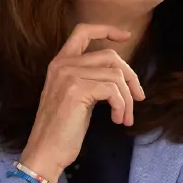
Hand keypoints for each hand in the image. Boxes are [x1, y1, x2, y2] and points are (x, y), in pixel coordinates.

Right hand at [19, 23, 145, 182]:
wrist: (45, 151)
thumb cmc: (62, 130)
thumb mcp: (75, 96)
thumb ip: (90, 79)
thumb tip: (122, 76)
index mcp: (60, 63)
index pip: (83, 31)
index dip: (107, 30)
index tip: (126, 36)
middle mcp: (63, 64)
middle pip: (110, 56)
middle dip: (130, 77)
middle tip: (138, 98)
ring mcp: (69, 75)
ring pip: (115, 75)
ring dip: (128, 99)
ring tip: (125, 117)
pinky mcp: (77, 90)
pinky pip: (113, 90)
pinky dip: (122, 106)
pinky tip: (118, 120)